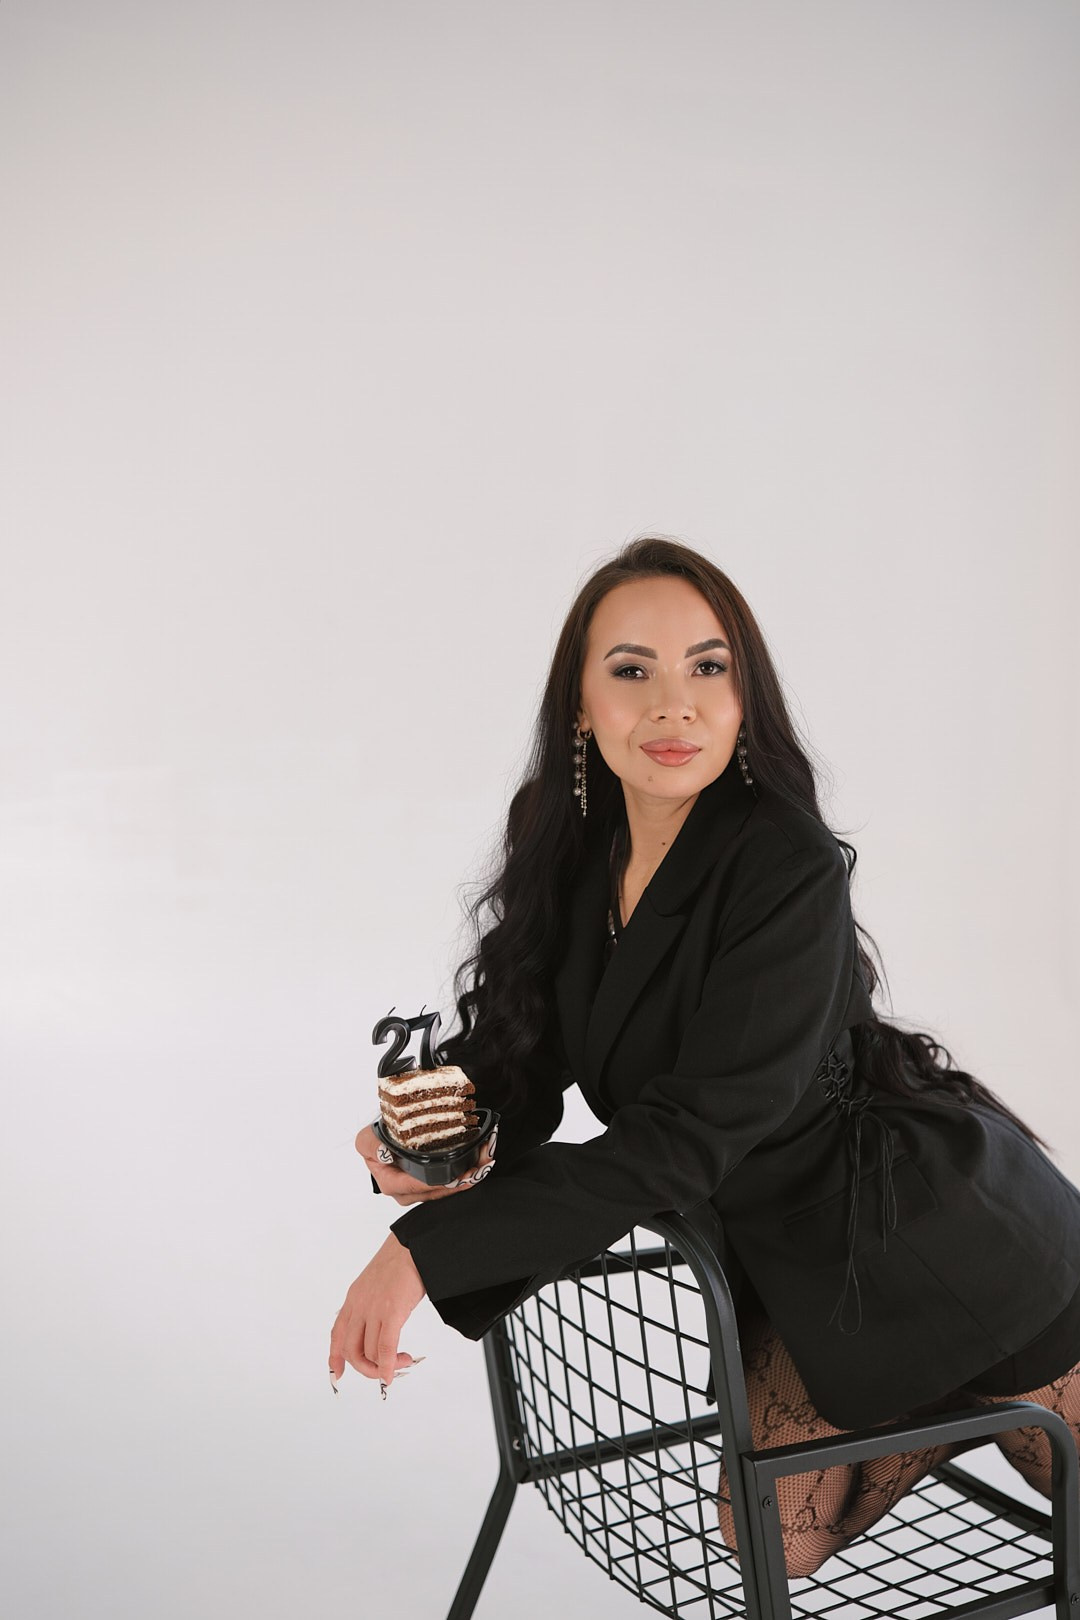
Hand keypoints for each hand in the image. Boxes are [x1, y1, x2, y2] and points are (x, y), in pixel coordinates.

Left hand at [328, 1231, 426, 1394]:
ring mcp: (373, 1309)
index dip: (336, 1356)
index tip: (339, 1373)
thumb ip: (372, 1303)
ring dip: (385, 1366)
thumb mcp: (378, 1283)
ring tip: (404, 1361)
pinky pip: (385, 1348)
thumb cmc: (402, 1261)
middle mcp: (359, 1305)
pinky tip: (394, 1372)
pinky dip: (388, 1366)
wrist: (415, 1244)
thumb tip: (379, 1326)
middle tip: (384, 1372)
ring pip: (369, 1353)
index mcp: (354, 1297)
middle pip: (351, 1350)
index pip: (337, 1333)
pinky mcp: (391, 1311)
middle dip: (366, 1368)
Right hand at [356, 1120, 497, 1204]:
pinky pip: (449, 1184)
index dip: (442, 1181)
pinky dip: (464, 1174)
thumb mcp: (366, 1141)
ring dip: (467, 1176)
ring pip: (447, 1189)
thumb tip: (383, 1151)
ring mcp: (420, 1191)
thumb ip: (371, 1145)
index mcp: (392, 1184)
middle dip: (461, 1179)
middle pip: (438, 1190)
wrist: (381, 1141)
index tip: (461, 1174)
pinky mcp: (431, 1186)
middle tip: (481, 1165)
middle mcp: (407, 1193)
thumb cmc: (375, 1142)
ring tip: (485, 1162)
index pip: (420, 1186)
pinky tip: (479, 1164)